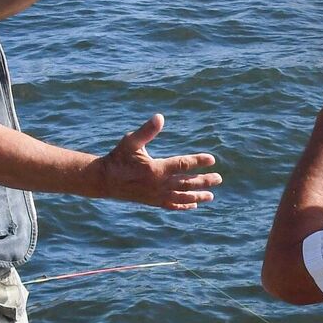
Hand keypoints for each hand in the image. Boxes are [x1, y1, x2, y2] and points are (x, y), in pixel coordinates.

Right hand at [97, 114, 221, 208]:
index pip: (183, 165)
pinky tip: (193, 205)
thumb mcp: (130, 141)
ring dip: (198, 196)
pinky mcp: (152, 202)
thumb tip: (160, 117)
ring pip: (182, 197)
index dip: (198, 161)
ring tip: (211, 196)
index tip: (211, 159)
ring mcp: (156, 195)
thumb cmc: (118, 157)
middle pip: (187, 183)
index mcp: (156, 169)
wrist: (103, 180)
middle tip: (219, 179)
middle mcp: (159, 184)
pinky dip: (183, 206)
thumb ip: (146, 131)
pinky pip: (171, 205)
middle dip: (204, 181)